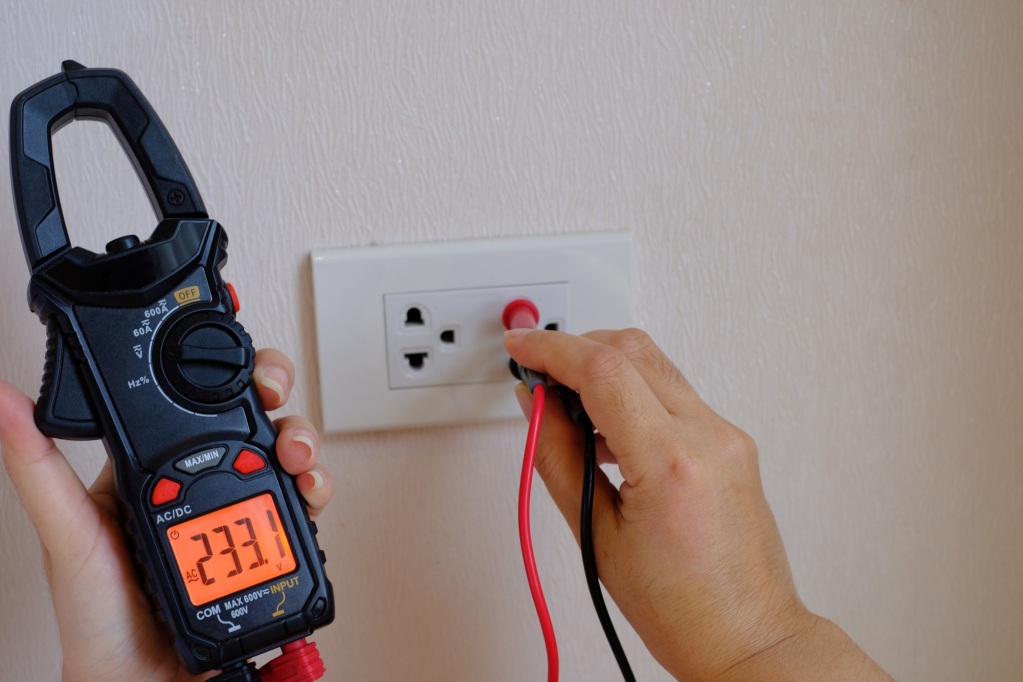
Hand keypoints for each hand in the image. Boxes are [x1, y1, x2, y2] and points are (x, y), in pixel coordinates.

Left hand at [0, 349, 331, 681]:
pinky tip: (308, 493)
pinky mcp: (267, 545)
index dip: (228, 378)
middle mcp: (200, 484)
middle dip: (279, 408)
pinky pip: (300, 507)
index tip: (247, 373)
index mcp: (152, 469)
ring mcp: (237, 513)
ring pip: (285, 458)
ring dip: (304, 445)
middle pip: (254, 423)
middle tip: (278, 410)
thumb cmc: (95, 618)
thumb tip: (5, 404)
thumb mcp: (67, 533)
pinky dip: (316, 492)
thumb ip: (39, 469)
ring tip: (297, 459)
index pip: (196, 405)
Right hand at [505, 328, 889, 680]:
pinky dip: (633, 394)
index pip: (602, 370)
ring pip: (654, 364)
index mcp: (671, 462)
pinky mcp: (732, 442)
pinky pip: (674, 394)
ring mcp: (727, 435)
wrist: (747, 636)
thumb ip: (558, 458)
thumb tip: (536, 407)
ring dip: (604, 370)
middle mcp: (708, 436)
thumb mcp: (598, 536)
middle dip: (576, 348)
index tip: (520, 348)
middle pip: (631, 349)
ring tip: (569, 416)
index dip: (551, 349)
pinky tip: (607, 431)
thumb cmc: (682, 608)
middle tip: (539, 378)